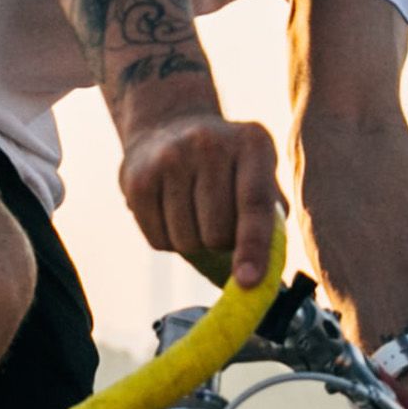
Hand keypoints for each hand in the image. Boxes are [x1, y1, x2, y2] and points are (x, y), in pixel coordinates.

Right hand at [116, 111, 283, 286]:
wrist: (170, 126)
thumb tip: (262, 278)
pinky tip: (171, 212)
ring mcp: (170, 158)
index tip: (247, 282)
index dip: (253, 247)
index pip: (254, 204)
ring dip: (195, 244)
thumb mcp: (258, 173)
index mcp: (253, 143)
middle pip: (217, 233)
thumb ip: (270, 218)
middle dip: (222, 245)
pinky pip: (158, 239)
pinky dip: (169, 241)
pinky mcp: (137, 178)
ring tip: (195, 213)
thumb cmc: (228, 166)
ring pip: (187, 241)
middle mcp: (209, 143)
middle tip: (220, 224)